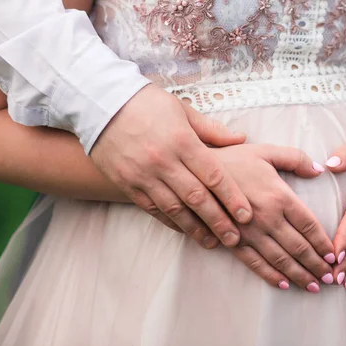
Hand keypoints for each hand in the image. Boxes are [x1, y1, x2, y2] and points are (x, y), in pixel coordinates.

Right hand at [91, 84, 252, 248]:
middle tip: (234, 239)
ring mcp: (144, 175)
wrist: (99, 103)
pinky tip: (185, 230)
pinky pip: (153, 209)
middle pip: (197, 198)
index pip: (213, 175)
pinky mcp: (127, 183)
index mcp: (182, 141)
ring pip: (174, 209)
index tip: (246, 215)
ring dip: (196, 228)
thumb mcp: (181, 109)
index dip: (232, 198)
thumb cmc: (146, 103)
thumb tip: (241, 139)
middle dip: (218, 221)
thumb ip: (211, 130)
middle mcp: (164, 161)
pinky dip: (171, 222)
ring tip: (212, 242)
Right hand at [213, 144, 335, 291]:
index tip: (335, 256)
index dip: (324, 244)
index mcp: (279, 196)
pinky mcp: (233, 241)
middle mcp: (268, 217)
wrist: (195, 171)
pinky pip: (255, 262)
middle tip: (333, 279)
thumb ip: (295, 158)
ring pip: (281, 259)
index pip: (309, 226)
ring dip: (300, 275)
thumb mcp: (266, 151)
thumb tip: (319, 168)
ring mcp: (250, 232)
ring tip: (315, 286)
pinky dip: (271, 275)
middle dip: (318, 265)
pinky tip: (284, 284)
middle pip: (299, 247)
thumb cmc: (233, 159)